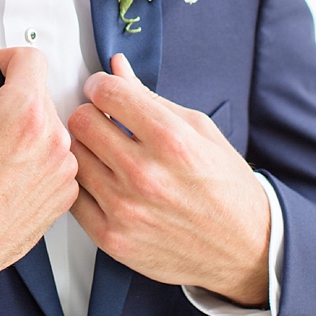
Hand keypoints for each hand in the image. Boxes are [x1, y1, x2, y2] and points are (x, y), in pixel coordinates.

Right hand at [0, 33, 78, 301]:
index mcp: (23, 118)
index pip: (32, 59)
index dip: (6, 60)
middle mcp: (53, 142)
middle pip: (40, 93)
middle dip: (12, 99)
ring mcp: (64, 170)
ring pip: (50, 125)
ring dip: (26, 129)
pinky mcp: (66, 193)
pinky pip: (57, 156)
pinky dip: (36, 157)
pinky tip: (7, 176)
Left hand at [67, 56, 270, 306]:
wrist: (243, 249)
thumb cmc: (226, 187)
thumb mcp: (200, 131)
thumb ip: (152, 98)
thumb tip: (117, 67)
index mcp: (172, 141)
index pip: (108, 92)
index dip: (102, 85)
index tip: (104, 90)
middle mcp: (146, 174)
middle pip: (80, 122)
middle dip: (90, 114)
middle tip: (103, 121)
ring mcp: (125, 209)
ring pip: (72, 157)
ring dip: (84, 149)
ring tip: (105, 153)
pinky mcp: (112, 238)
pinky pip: (73, 197)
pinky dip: (84, 184)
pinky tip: (103, 181)